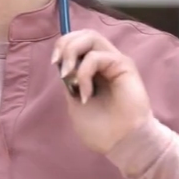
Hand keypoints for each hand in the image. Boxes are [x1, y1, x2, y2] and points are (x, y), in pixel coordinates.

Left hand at [52, 30, 152, 153]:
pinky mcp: (124, 65)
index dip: (63, 45)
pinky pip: (97, 56)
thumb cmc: (101, 129)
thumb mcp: (74, 102)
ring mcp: (115, 62)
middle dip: (66, 44)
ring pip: (92, 37)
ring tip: (69, 76)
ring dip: (73, 53)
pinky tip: (85, 94)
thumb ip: (70, 81)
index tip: (54, 62)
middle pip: (84, 33)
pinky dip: (85, 72)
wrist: (122, 144)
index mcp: (94, 69)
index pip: (78, 41)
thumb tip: (62, 64)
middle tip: (60, 64)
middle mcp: (105, 61)